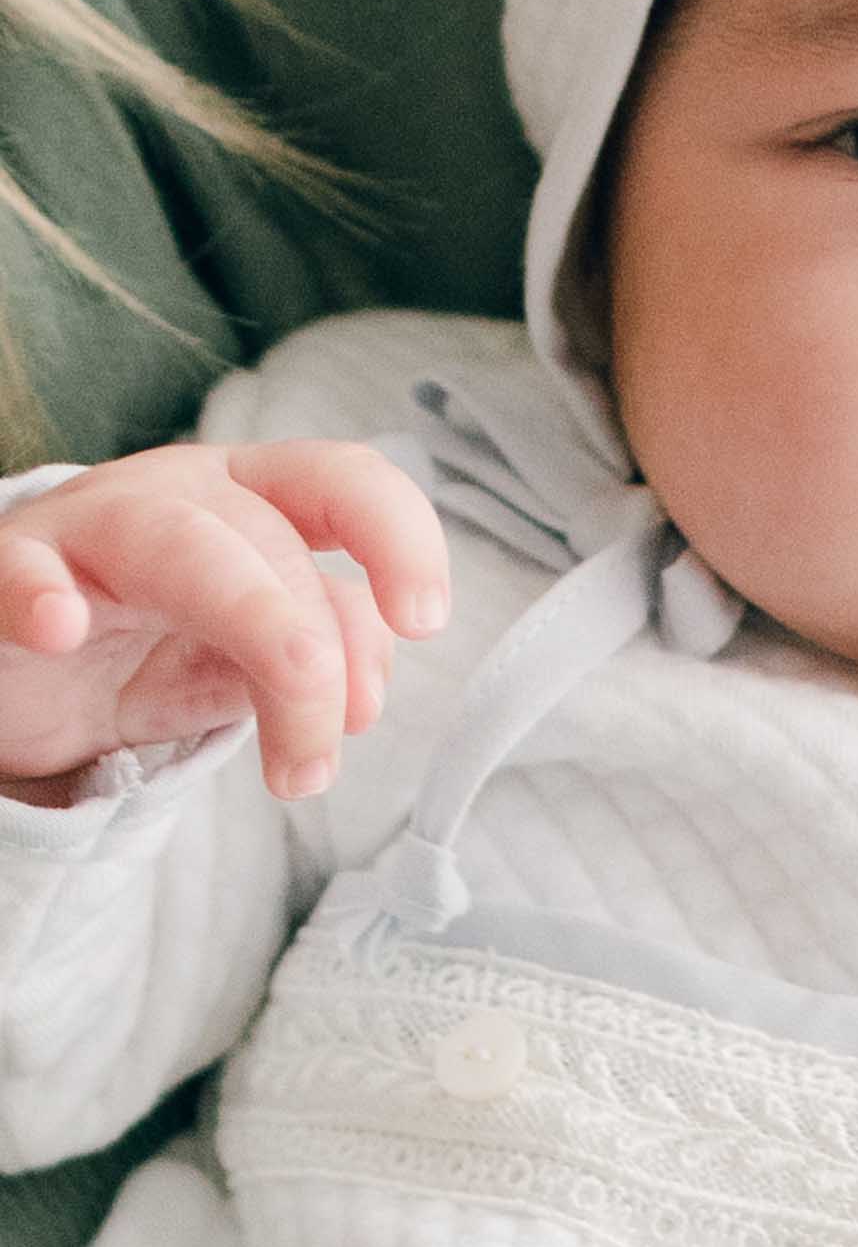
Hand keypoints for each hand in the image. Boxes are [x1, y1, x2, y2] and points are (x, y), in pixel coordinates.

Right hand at [0, 442, 448, 802]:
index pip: (345, 482)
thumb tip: (364, 695)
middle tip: (317, 763)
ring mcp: (90, 523)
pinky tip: (58, 626)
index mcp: (256, 495)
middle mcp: (182, 491)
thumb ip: (323, 652)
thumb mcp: (249, 658)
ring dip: (249, 633)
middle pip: (273, 539)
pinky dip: (38, 590)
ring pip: (183, 547)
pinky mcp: (8, 569)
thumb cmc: (145, 644)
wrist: (17, 673)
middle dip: (315, 657)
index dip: (400, 538)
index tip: (427, 622)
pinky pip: (21, 567)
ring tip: (278, 753)